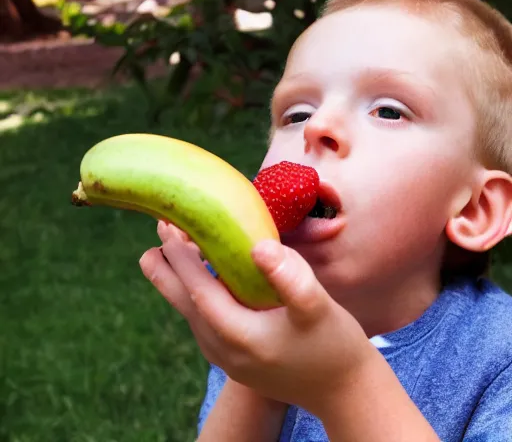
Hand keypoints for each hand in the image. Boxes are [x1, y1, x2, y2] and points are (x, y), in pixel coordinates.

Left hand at [139, 220, 376, 416]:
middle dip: (166, 266)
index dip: (181, 258)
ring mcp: (226, 355)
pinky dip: (197, 291)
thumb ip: (290, 279)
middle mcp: (222, 349)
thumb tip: (259, 246)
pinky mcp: (234, 355)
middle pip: (184, 302)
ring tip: (173, 246)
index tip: (169, 226)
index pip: (198, 291)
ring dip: (180, 277)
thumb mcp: (317, 309)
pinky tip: (204, 275)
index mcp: (238, 336)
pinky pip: (204, 318)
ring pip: (192, 310)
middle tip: (157, 230)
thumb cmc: (333, 347)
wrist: (342, 390)